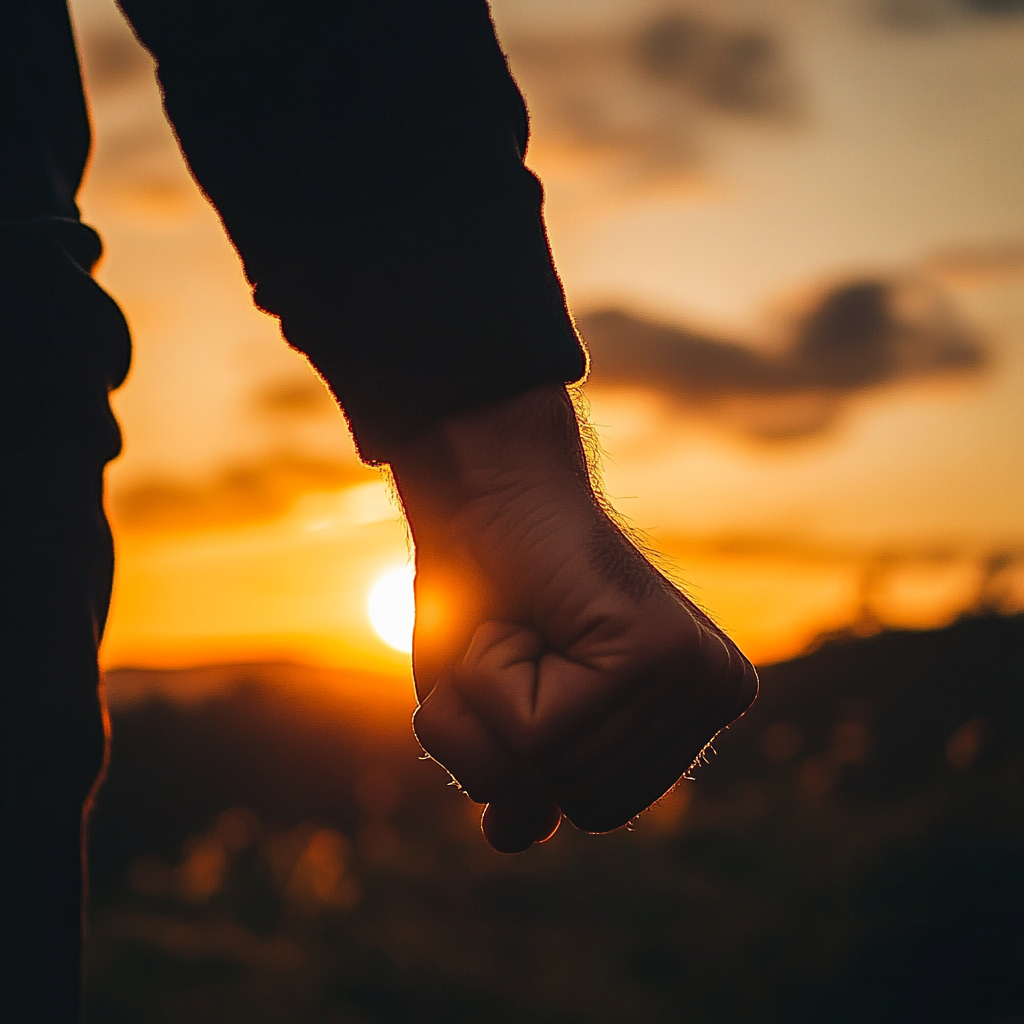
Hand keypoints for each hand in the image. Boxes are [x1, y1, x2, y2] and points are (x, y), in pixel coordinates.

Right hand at [389, 386, 756, 851]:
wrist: (484, 493)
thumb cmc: (485, 599)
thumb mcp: (491, 710)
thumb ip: (517, 776)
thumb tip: (516, 837)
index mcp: (684, 716)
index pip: (596, 808)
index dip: (524, 748)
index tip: (526, 660)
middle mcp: (710, 698)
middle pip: (586, 802)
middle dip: (505, 727)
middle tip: (513, 638)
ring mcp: (694, 675)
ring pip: (557, 771)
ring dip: (493, 698)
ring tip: (518, 623)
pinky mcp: (659, 651)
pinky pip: (541, 731)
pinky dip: (493, 676)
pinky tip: (523, 613)